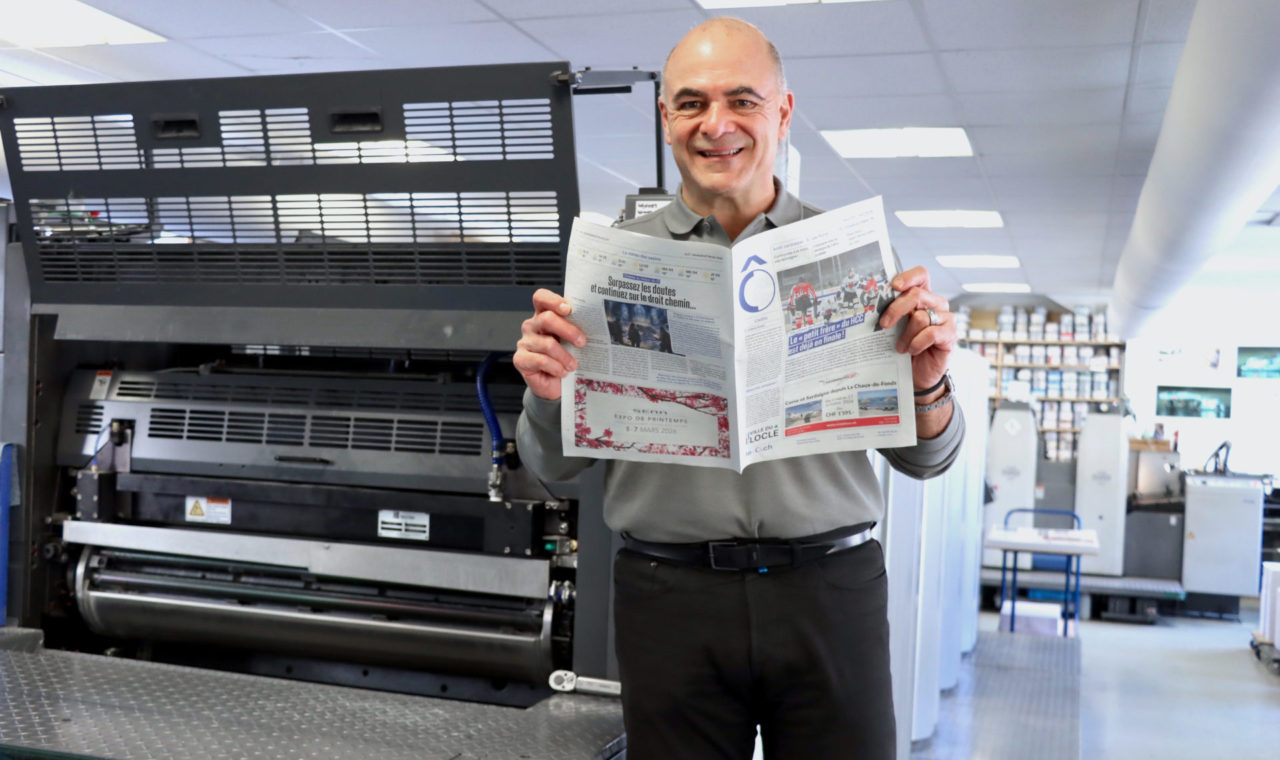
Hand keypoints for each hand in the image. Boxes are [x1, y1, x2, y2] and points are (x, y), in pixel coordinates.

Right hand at [514, 289, 585, 400]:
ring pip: (547, 343)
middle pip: (547, 318)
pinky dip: (556, 367)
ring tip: (573, 365)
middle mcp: (532, 326)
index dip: (553, 300)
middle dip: (568, 330)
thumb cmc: (565, 358)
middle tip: (582, 342)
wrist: (556, 384)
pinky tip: (562, 372)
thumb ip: (576, 328)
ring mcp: (524, 342)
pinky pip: (541, 360)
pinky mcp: (521, 359)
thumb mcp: (572, 341)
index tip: (568, 309)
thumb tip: (592, 324)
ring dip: (565, 356)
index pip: (541, 298)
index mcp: (543, 315)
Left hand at [877, 266, 956, 391]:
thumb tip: (871, 306)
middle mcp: (936, 303)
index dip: (908, 277)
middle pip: (916, 294)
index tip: (894, 286)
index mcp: (922, 296)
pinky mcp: (950, 334)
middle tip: (884, 324)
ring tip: (900, 347)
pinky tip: (913, 351)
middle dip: (896, 309)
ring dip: (905, 335)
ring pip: (920, 317)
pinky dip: (917, 343)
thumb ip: (891, 313)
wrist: (917, 373)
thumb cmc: (904, 346)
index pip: (921, 275)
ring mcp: (945, 318)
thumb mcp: (895, 327)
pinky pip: (930, 333)